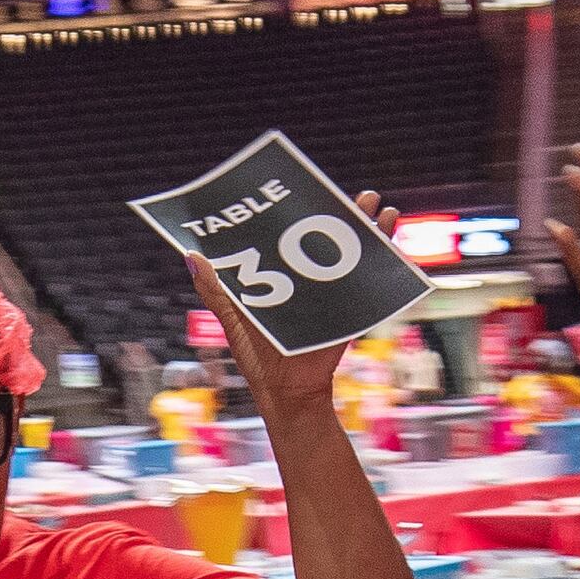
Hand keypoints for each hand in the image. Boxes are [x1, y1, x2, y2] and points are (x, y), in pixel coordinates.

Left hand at [189, 195, 412, 420]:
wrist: (287, 391)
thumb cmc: (257, 358)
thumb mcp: (233, 318)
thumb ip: (215, 289)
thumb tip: (191, 255)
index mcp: (280, 276)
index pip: (290, 236)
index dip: (300, 212)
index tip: (304, 187)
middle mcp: (309, 279)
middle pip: (327, 238)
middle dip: (343, 213)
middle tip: (353, 193)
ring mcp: (331, 292)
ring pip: (353, 252)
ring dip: (367, 227)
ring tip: (375, 205)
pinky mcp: (349, 308)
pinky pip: (370, 279)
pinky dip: (383, 257)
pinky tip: (388, 234)